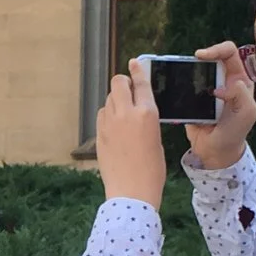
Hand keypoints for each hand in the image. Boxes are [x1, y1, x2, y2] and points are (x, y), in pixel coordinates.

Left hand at [95, 60, 166, 208]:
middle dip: (123, 82)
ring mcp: (109, 123)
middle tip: (128, 89)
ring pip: (109, 98)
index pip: (141, 83)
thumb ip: (147, 119)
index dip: (138, 70)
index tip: (135, 63)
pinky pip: (103, 115)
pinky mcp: (99, 134)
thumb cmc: (151, 170)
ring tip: (124, 114)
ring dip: (116, 100)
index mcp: (147, 114)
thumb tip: (138, 109)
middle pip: (118, 82)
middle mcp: (126, 114)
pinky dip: (108, 115)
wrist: (131, 192)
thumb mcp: (156, 139)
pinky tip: (115, 127)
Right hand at [185, 41, 255, 170]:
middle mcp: (221, 79)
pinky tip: (173, 88)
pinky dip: (177, 85)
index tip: (201, 56)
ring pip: (194, 70)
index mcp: (238, 79)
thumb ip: (241, 95)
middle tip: (190, 65)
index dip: (216, 49)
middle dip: (199, 58)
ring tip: (178, 75)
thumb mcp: (246, 113)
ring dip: (186, 71)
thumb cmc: (235, 132)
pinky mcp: (191, 98)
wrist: (216, 151)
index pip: (229, 53)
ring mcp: (205, 88)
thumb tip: (221, 86)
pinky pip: (183, 86)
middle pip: (209, 58)